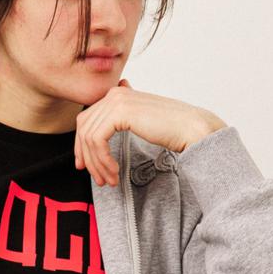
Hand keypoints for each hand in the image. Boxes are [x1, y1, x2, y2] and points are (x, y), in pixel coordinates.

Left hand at [74, 80, 225, 186]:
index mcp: (118, 94)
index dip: (81, 145)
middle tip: (97, 178)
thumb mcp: (141, 122)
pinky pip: (97, 140)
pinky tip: (114, 172)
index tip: (85, 166)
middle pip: (83, 128)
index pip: (87, 119)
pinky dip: (103, 160)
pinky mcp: (119, 113)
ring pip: (89, 138)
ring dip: (97, 164)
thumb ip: (123, 118)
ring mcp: (116, 101)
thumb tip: (110, 119)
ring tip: (109, 180)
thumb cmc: (172, 129)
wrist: (191, 128)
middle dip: (86, 157)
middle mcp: (114, 93)